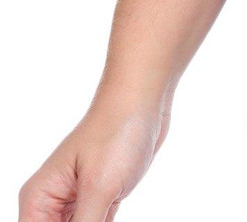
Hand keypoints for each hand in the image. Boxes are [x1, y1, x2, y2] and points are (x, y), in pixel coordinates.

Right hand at [18, 96, 168, 221]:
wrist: (145, 98)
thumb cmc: (117, 131)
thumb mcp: (99, 188)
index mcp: (39, 199)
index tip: (87, 220)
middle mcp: (53, 202)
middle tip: (102, 214)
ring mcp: (78, 200)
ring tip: (108, 202)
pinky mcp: (102, 196)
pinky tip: (113, 210)